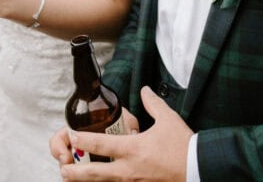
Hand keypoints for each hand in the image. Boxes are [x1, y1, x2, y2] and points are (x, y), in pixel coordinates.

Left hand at [58, 87, 190, 180]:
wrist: (199, 169)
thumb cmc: (184, 145)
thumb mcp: (168, 119)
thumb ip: (153, 103)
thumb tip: (144, 90)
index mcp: (134, 149)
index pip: (101, 145)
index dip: (83, 141)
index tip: (71, 136)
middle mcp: (130, 169)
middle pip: (95, 174)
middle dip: (75, 172)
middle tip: (63, 168)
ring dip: (87, 181)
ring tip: (74, 179)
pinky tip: (103, 181)